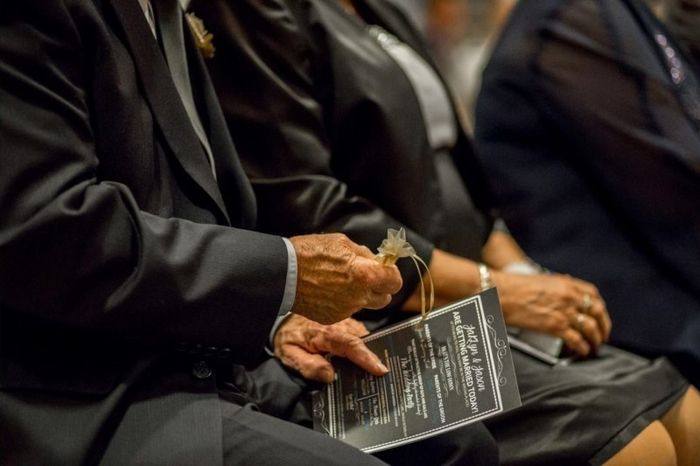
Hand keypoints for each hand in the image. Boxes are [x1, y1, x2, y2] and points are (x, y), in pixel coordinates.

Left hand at [273, 314, 388, 382]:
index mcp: (325, 333)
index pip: (351, 345)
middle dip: (373, 357)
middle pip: (363, 341)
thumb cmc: (288, 337)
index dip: (367, 358)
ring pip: (364, 337)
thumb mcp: (289, 354)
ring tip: (374, 369)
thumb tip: (331, 376)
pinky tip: (363, 358)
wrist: (284, 316)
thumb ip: (309, 366)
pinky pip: (361, 334)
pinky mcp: (348, 322)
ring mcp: (346, 321)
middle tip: (381, 375)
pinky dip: (364, 346)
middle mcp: (339, 324)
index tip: (380, 370)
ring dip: (369, 352)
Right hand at [290, 233, 401, 323]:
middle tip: (366, 276)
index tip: (384, 270)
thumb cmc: (310, 253)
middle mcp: (358, 296)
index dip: (391, 274)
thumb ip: (364, 254)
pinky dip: (342, 302)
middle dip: (378, 288)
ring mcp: (345, 309)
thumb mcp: (342, 242)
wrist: (282, 272)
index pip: (395, 281)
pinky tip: (328, 290)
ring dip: (359, 294)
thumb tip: (377, 261)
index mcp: (365, 274)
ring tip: (340, 281)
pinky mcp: (332, 318)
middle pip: (384, 298)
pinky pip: (346, 310)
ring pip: (364, 304)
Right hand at [491, 271, 611, 356]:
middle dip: (603, 326)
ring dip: (595, 339)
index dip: (599, 307)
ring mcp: (563, 312)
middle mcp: (569, 297)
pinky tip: (581, 351)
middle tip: (602, 335)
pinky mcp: (555, 326)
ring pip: (590, 328)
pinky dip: (582, 347)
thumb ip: (557, 288)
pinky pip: (576, 339)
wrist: (500, 293)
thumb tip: (565, 296)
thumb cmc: (514, 287)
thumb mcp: (541, 281)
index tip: (599, 315)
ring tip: (593, 346)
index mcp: (566, 283)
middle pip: (597, 312)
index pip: (592, 294)